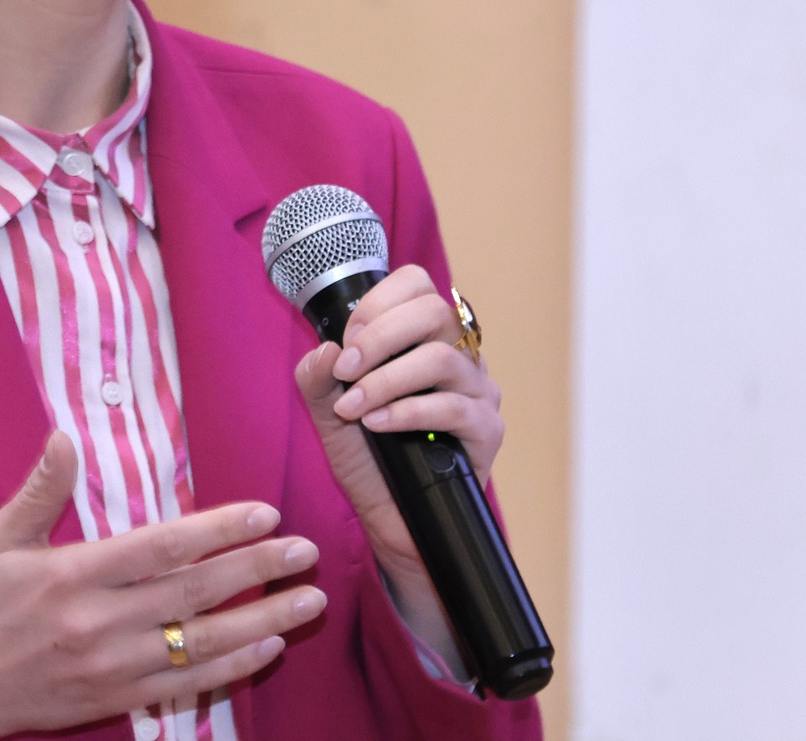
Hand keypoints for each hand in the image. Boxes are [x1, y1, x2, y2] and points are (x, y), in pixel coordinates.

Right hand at [0, 431, 326, 740]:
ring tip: (308, 600)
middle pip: (195, 593)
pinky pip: (187, 685)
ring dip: (263, 621)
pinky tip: (268, 647)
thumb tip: (64, 436)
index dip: (219, 529)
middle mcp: (99, 621)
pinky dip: (232, 669)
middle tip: (306, 552)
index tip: (265, 512)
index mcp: (73, 575)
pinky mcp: (117, 698)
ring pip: (202, 643)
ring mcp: (112, 665)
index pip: (162, 547)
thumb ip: (40, 490)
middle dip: (258, 570)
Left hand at [293, 266, 502, 672]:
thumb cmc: (370, 460)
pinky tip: (377, 425)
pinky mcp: (487, 430)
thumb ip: (318, 379)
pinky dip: (406, 412)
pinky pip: (452, 408)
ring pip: (440, 359)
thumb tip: (325, 349)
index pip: (417, 285)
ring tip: (354, 407)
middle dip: (381, 336)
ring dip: (386, 380)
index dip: (379, 302)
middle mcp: (458, 356)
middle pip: (434, 311)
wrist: (393, 520)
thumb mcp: (330, 413)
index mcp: (425, 338)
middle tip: (347, 369)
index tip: (347, 337)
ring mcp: (478, 391)